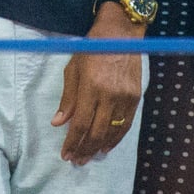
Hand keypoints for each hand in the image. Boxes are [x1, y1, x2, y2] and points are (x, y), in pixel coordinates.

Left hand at [51, 8, 142, 164]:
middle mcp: (109, 94)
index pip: (80, 122)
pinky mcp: (136, 97)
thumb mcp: (73, 67)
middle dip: (84, 149)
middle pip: (96, 131)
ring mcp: (125, 96)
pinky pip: (126, 124)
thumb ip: (68, 97)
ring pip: (112, 132)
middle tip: (76, 160)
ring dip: (99, 147)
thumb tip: (58, 123)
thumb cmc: (92, 47)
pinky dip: (116, 139)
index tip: (65, 154)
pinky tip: (106, 146)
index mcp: (91, 85)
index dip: (72, 141)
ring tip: (88, 157)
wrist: (120, 32)